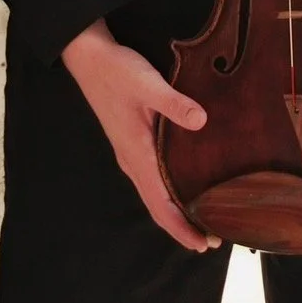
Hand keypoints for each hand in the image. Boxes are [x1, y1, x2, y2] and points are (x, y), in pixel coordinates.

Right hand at [61, 20, 219, 252]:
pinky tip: (182, 189)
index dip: (182, 227)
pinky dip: (167, 194)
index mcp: (136, 153)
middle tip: (211, 241)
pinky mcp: (131, 142)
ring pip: (153, 194)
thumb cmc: (118, 71)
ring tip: (202, 221)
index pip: (161, 203)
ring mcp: (129, 153)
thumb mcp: (148, 84)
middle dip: (182, 227)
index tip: (203, 244)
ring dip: (175, 212)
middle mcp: (131, 160)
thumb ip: (175, 104)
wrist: (90, 58)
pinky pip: (151, 179)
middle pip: (158, 206)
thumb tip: (202, 121)